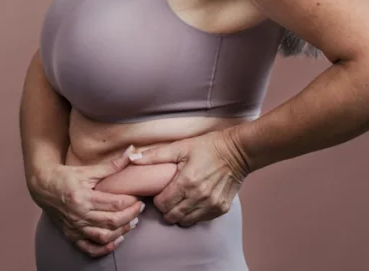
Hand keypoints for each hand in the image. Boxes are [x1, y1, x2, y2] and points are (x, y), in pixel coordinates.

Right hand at [30, 148, 145, 257]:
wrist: (43, 187)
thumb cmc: (66, 176)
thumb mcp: (88, 170)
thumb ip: (111, 166)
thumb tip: (132, 153)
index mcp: (83, 197)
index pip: (114, 203)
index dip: (131, 201)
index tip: (138, 196)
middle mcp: (79, 215)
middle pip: (112, 221)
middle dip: (130, 215)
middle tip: (139, 208)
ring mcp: (75, 228)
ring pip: (104, 236)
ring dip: (122, 231)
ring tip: (132, 222)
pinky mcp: (72, 235)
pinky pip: (90, 248)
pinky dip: (104, 248)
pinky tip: (116, 240)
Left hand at [129, 128, 250, 226]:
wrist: (237, 152)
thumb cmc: (206, 147)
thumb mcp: (179, 147)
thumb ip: (154, 156)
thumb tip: (131, 159)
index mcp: (186, 182)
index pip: (162, 204)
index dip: (157, 200)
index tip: (158, 193)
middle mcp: (199, 197)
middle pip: (172, 216)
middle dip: (165, 210)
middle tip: (166, 198)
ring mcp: (211, 205)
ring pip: (186, 222)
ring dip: (179, 214)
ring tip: (179, 201)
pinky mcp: (221, 209)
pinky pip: (201, 220)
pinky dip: (193, 215)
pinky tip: (192, 203)